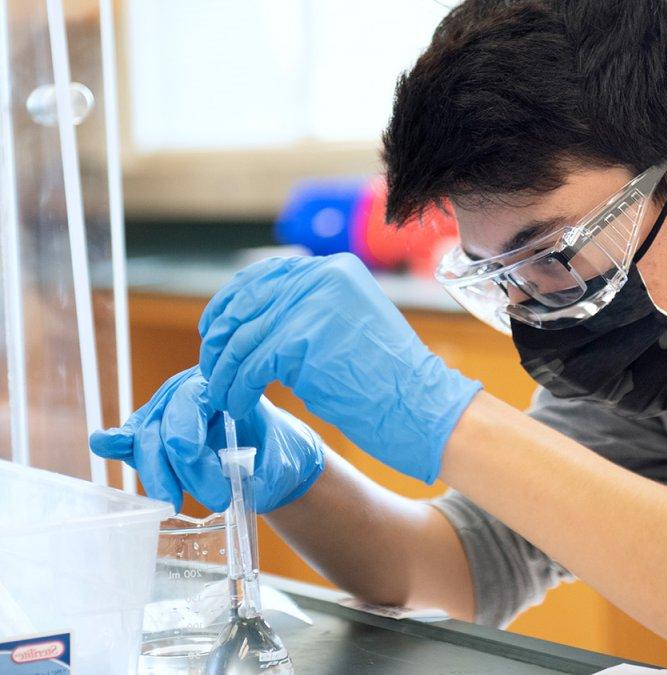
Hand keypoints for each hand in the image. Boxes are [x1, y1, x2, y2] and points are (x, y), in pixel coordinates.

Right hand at [89, 366, 325, 512]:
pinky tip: (107, 446)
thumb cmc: (280, 454)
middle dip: (175, 467)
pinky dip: (120, 445)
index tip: (192, 457)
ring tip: (175, 504)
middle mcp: (188, 392)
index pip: (193, 400)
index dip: (187, 431)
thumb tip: (240, 490)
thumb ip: (262, 477)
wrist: (276, 460)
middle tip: (211, 501)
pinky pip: (132, 440)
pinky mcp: (154, 436)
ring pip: (145, 439)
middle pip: (162, 424)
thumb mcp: (283, 464)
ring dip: (156, 474)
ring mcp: (167, 413)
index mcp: (223, 385)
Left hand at [197, 253, 481, 483]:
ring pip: (243, 337)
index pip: (265, 275)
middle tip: (211, 368)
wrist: (421, 406)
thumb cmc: (390, 380)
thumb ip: (312, 313)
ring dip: (224, 370)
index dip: (231, 302)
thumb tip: (258, 320)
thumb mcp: (351, 326)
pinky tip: (238, 403)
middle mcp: (322, 277)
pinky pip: (250, 365)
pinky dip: (236, 387)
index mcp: (336, 269)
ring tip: (222, 393)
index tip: (215, 329)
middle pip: (247, 302)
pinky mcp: (301, 340)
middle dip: (221, 339)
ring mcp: (312, 305)